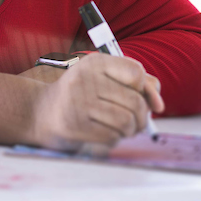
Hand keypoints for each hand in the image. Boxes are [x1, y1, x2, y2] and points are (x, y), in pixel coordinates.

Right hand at [28, 52, 164, 151]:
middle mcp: (85, 79)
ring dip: (130, 130)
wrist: (42, 112)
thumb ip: (140, 83)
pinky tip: (106, 134)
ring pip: (126, 122)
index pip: (136, 73)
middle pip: (136, 102)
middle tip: (136, 122)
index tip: (139, 97)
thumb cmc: (83, 94)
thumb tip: (158, 104)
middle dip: (142, 117)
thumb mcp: (106, 78)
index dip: (145, 89)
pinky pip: (112, 137)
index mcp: (95, 62)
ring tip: (123, 129)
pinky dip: (115, 139)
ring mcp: (77, 103)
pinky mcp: (73, 126)